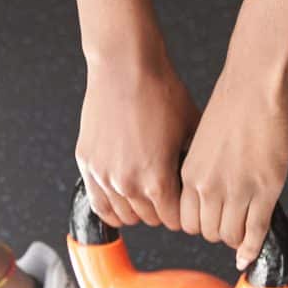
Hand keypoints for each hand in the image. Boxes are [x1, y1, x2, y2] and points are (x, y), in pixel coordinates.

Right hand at [76, 47, 201, 232]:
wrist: (125, 66)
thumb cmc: (159, 90)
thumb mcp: (191, 129)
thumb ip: (193, 164)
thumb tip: (200, 181)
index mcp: (157, 181)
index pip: (174, 221)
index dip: (185, 212)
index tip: (187, 203)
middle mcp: (127, 185)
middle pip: (150, 219)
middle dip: (163, 209)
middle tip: (170, 192)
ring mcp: (103, 176)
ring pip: (124, 216)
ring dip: (138, 209)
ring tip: (148, 191)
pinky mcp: (87, 164)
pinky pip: (98, 203)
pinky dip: (112, 207)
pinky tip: (122, 197)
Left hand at [178, 62, 287, 271]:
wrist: (257, 82)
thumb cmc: (234, 99)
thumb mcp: (205, 138)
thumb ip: (204, 164)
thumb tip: (211, 183)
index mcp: (189, 171)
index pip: (185, 219)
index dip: (200, 223)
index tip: (210, 221)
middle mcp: (207, 186)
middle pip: (206, 232)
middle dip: (219, 231)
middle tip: (231, 224)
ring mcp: (236, 190)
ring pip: (230, 235)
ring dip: (237, 238)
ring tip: (245, 230)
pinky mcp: (264, 190)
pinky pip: (256, 231)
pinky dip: (254, 246)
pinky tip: (252, 252)